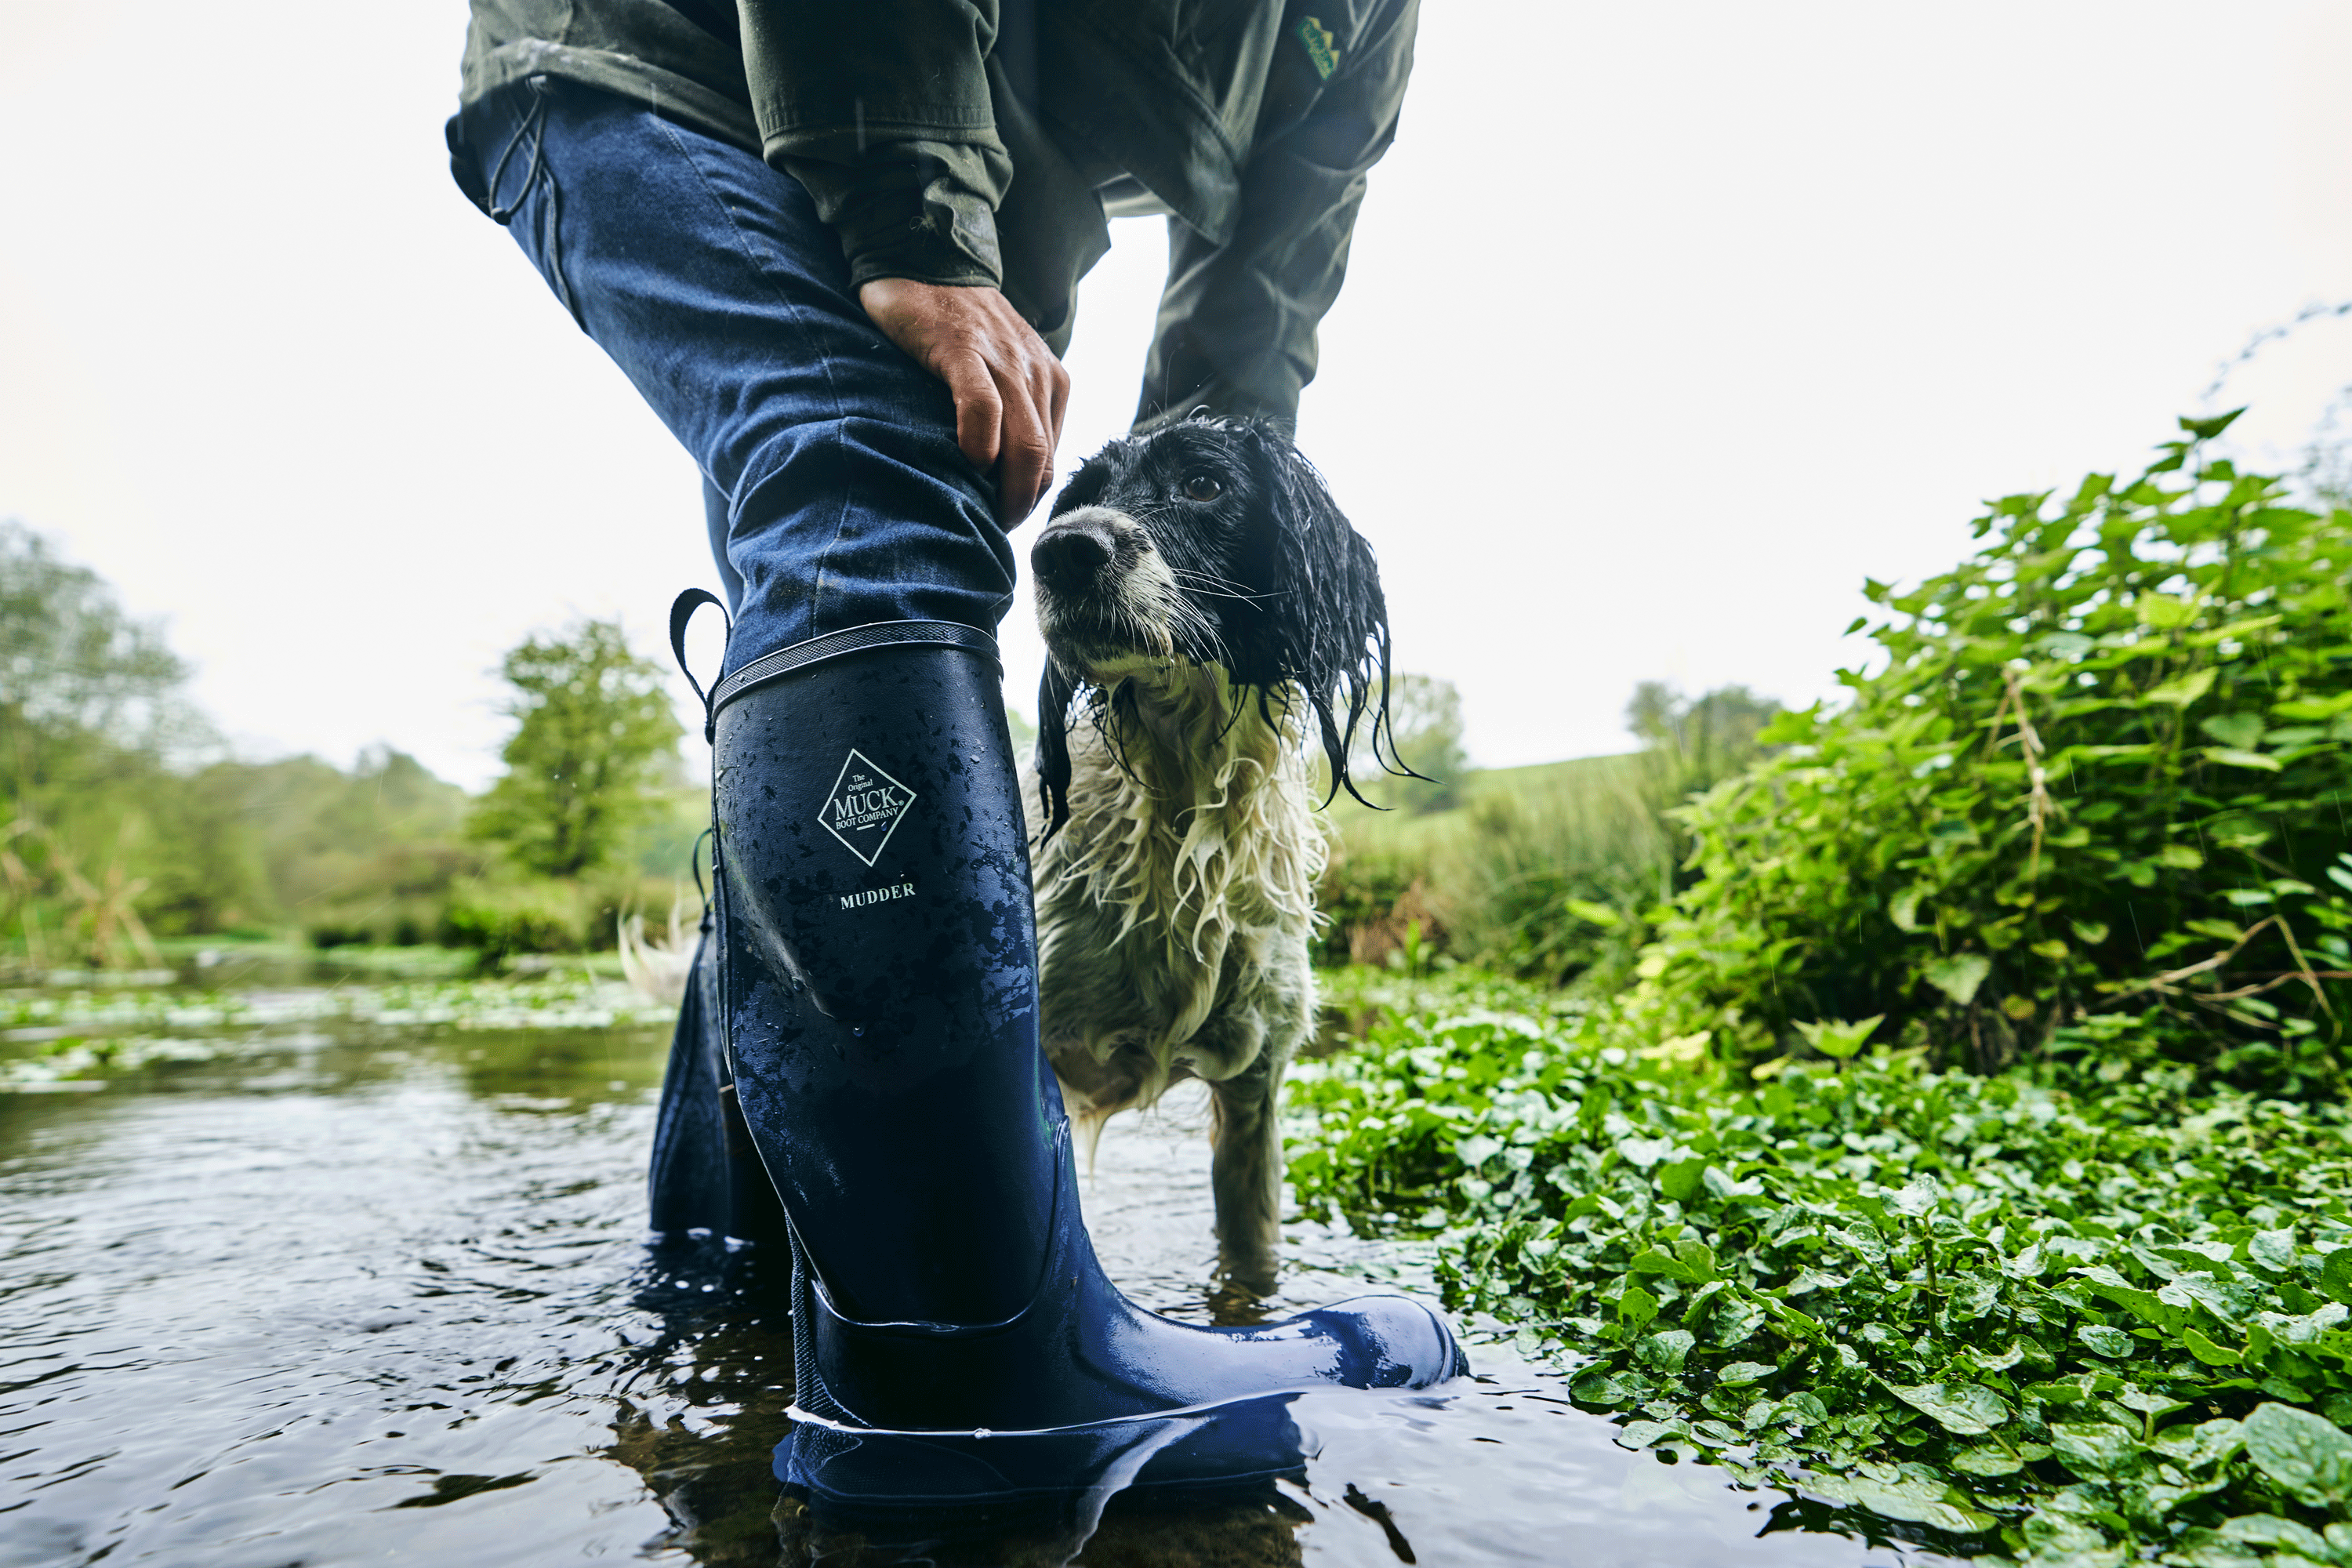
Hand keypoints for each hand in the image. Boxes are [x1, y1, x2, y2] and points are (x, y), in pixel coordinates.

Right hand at [859, 279, 1069, 524]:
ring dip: (1007, 486)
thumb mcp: (997, 370)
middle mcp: (1034, 370)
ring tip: (983, 514)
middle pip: (1042, 456)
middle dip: (1022, 501)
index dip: (1029, 494)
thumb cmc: (954, 327)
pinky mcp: (963, 348)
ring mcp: (1001, 359)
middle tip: (994, 528)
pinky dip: (981, 438)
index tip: (1003, 517)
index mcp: (1048, 380)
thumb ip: (1008, 411)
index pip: (1051, 455)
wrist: (923, 260)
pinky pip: (983, 403)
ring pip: (1023, 439)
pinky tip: (971, 461)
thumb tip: (1000, 473)